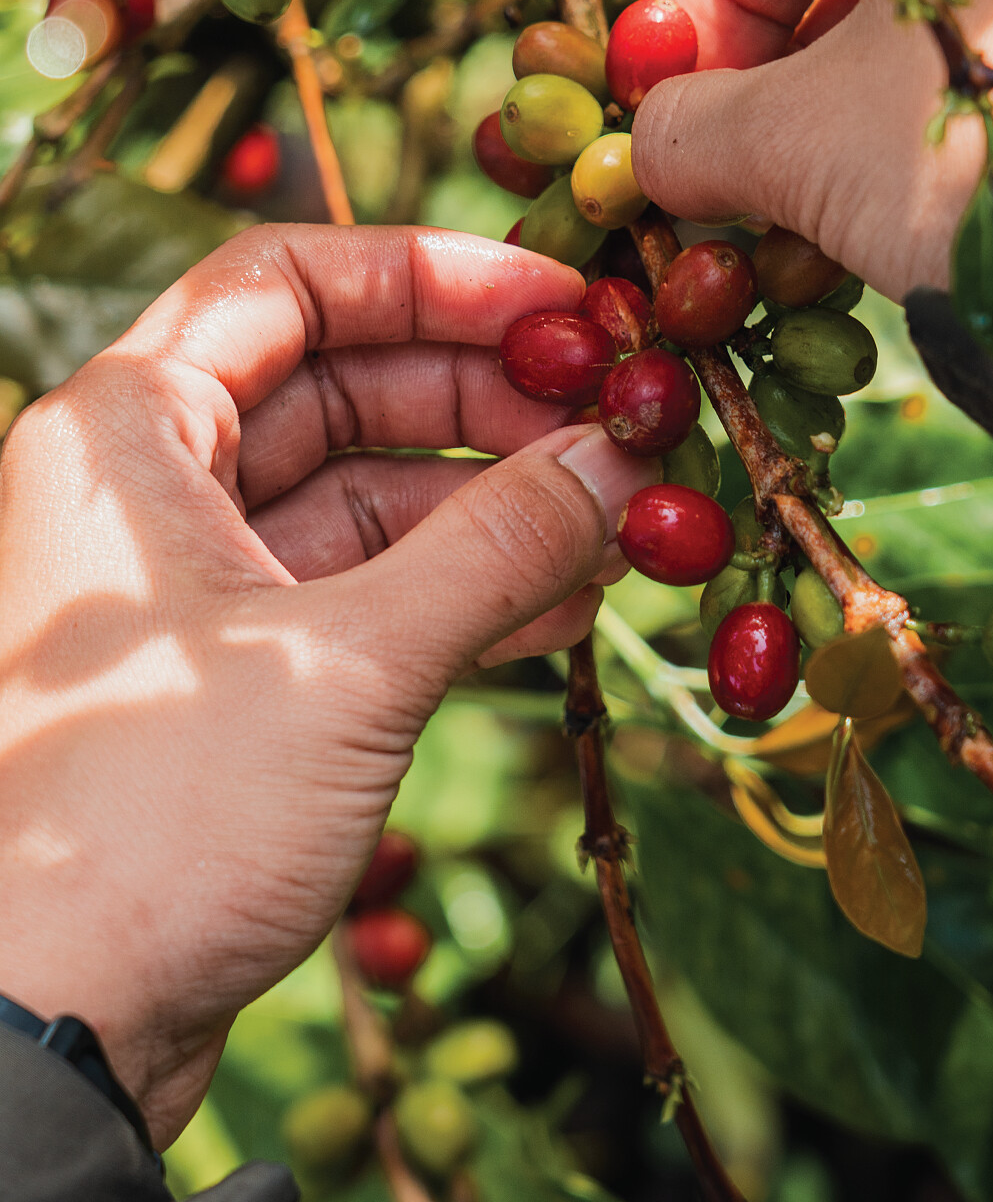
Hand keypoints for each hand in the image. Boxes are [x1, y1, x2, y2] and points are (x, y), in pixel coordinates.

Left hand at [0, 224, 653, 1144]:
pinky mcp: (239, 674)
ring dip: (493, 503)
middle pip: (343, 383)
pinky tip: (570, 602)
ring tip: (622, 515)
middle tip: (617, 419)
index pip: (290, 281)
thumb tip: (623, 462)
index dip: (437, 275)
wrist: (43, 1030)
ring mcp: (198, 584)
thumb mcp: (346, 663)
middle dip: (488, 398)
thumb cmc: (150, 818)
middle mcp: (155, 488)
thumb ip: (496, 548)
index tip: (564, 303)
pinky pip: (366, 592)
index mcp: (132, 430)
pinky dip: (463, 591)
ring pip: (366, 495)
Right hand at [632, 0, 992, 300]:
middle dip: (791, 63)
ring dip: (872, 97)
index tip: (683, 92)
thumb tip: (657, 146)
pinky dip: (971, 109)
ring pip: (963, 1)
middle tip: (749, 154)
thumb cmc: (962, 144)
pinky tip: (938, 202)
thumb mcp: (794, 145)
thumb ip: (698, 130)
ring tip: (835, 200)